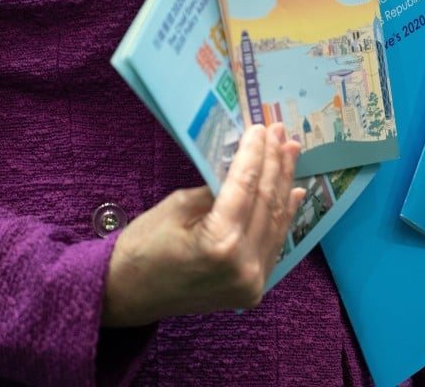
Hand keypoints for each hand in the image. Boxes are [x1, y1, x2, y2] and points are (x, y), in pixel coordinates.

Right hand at [101, 123, 304, 326]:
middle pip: (267, 202)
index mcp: (220, 243)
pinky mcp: (254, 289)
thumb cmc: (144, 247)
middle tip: (280, 132)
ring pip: (277, 221)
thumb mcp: (178, 206)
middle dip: (275, 163)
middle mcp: (244, 265)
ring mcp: (253, 281)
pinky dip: (284, 215)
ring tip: (291, 152)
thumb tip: (247, 164)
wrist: (131, 295)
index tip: (261, 128)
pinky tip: (292, 190)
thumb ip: (217, 189)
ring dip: (285, 184)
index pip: (246, 186)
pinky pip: (274, 244)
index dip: (255, 153)